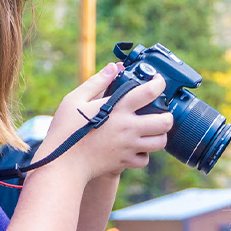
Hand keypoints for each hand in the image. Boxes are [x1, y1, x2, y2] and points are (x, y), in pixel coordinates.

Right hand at [39, 63, 173, 180]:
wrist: (62, 163)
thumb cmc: (66, 130)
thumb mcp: (76, 100)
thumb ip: (97, 82)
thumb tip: (114, 67)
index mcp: (118, 109)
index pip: (149, 92)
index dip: (159, 83)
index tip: (158, 81)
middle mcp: (128, 128)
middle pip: (165, 121)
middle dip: (168, 115)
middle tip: (161, 111)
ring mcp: (129, 147)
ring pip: (161, 142)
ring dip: (160, 135)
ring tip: (152, 129)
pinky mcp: (125, 162)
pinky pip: (145, 159)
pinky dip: (144, 154)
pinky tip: (136, 147)